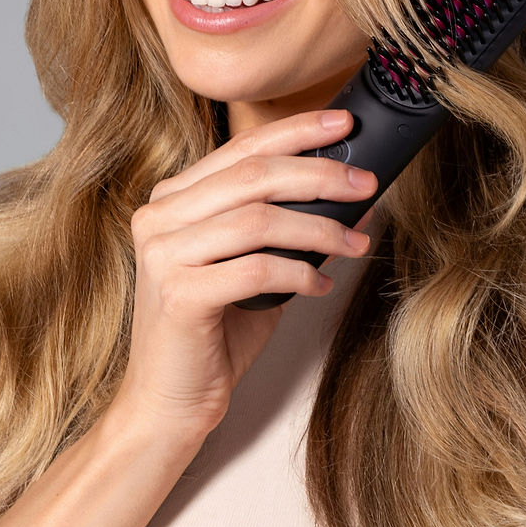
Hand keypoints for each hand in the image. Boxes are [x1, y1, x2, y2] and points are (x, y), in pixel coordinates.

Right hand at [109, 109, 376, 438]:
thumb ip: (289, 226)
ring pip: (258, 219)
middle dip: (319, 174)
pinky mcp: (178, 294)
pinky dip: (299, 274)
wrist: (168, 401)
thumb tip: (353, 195)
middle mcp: (160, 216)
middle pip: (253, 175)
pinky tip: (321, 285)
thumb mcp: (255, 264)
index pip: (243, 148)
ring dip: (320, 229)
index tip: (344, 125)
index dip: (297, 131)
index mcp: (174, 197)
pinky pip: (255, 269)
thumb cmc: (215, 329)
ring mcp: (163, 253)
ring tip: (356, 243)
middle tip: (365, 182)